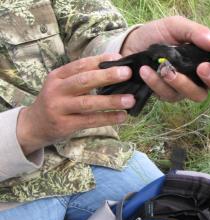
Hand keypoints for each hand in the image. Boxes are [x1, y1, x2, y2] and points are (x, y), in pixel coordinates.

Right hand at [17, 54, 134, 154]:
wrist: (34, 126)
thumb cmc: (57, 102)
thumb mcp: (63, 85)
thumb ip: (83, 78)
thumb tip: (114, 69)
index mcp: (57, 76)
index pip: (80, 65)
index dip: (100, 61)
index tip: (119, 58)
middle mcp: (56, 90)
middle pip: (84, 81)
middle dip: (107, 76)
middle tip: (127, 73)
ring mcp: (59, 108)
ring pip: (88, 102)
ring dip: (111, 101)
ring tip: (130, 100)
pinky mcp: (64, 125)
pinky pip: (90, 121)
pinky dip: (107, 118)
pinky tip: (122, 117)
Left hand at [121, 16, 209, 101]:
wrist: (131, 45)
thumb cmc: (158, 34)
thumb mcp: (176, 26)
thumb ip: (196, 33)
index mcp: (208, 56)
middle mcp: (201, 75)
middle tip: (202, 68)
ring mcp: (186, 87)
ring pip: (195, 95)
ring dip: (182, 83)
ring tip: (165, 69)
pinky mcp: (169, 94)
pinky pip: (170, 95)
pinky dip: (158, 84)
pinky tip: (147, 71)